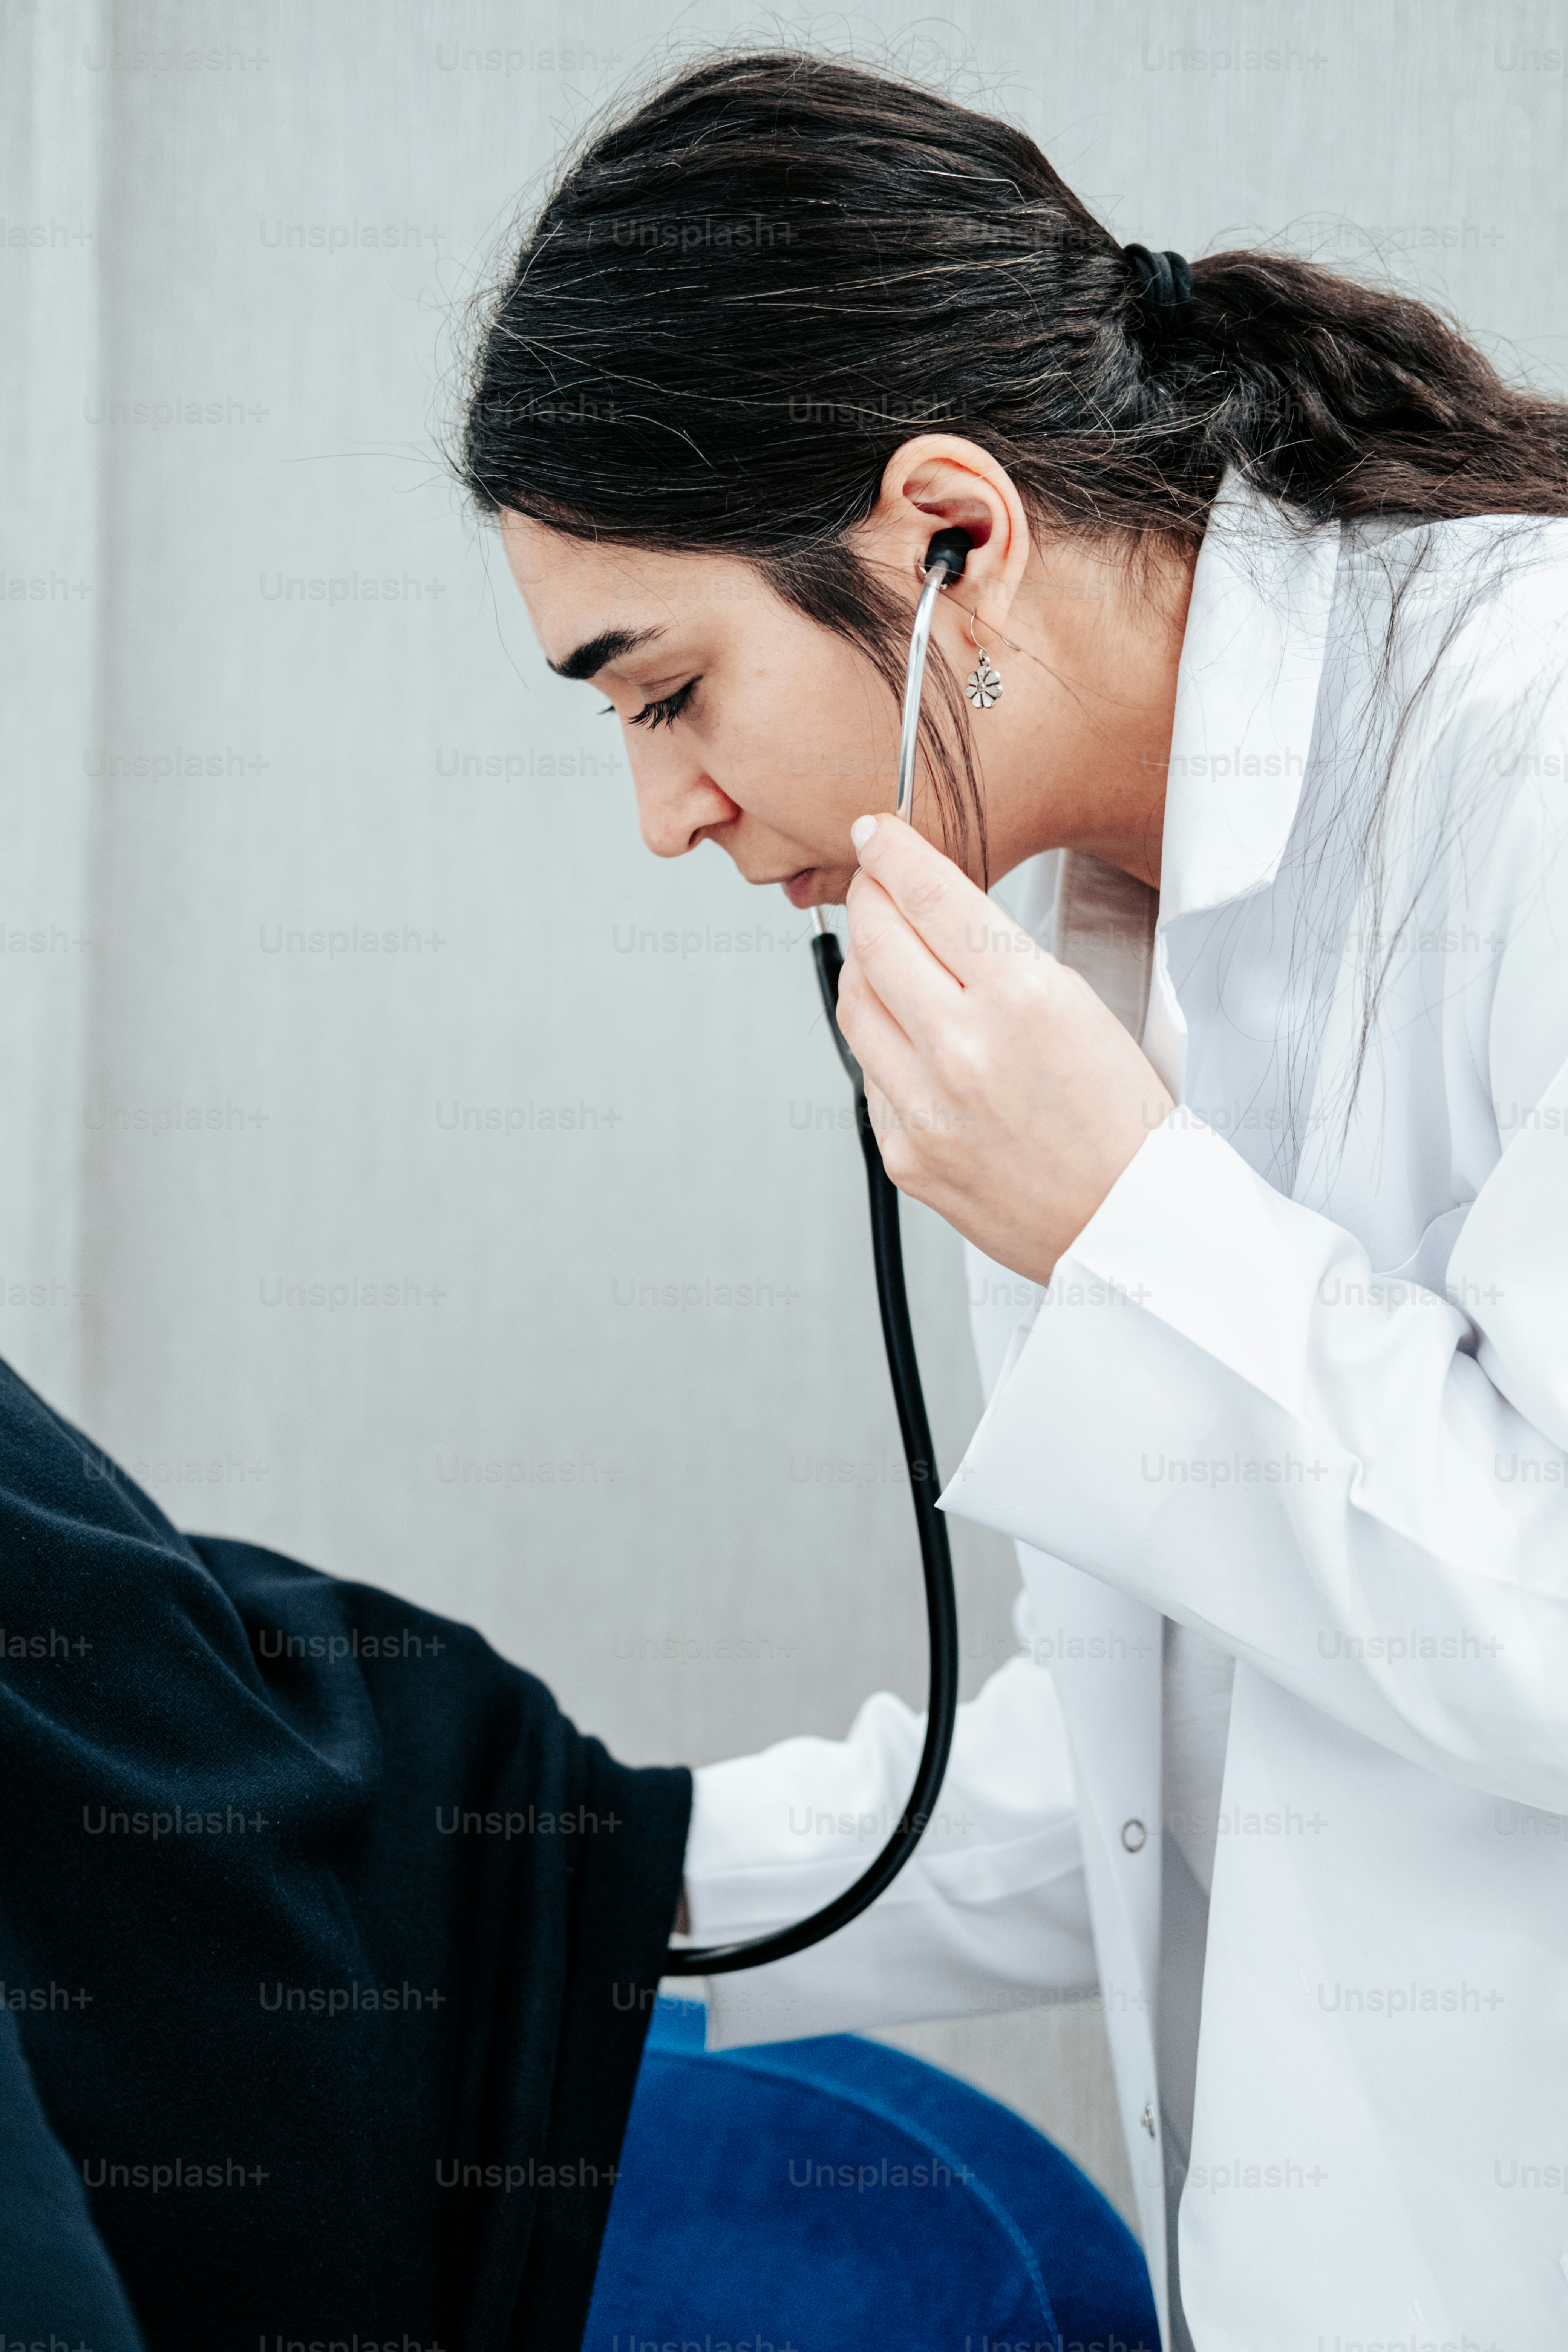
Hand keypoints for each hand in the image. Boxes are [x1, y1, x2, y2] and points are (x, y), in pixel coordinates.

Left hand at [835, 815, 1173, 1285]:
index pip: (930, 894)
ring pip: (854, 1005)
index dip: (893, 853)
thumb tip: (934, 912)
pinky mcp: (904, 1153)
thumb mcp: (1084, 1007)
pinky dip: (880, 1044)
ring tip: (890, 959)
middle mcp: (963, 1048)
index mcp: (1023, 998)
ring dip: (865, 968)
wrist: (1130, 1226)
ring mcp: (925, 1106)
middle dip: (867, 898)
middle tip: (872, 884)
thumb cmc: (1124, 1122)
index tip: (876, 833)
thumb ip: (1001, 959)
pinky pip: (866, 1073)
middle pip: (875, 940)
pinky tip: (913, 1043)